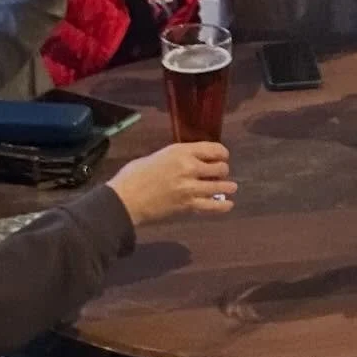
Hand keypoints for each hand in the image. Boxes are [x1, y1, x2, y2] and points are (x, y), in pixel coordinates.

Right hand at [108, 142, 236, 225]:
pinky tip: (229, 204)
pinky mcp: (188, 206)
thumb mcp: (158, 156)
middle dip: (223, 170)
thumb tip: (188, 161)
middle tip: (220, 173)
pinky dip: (223, 206)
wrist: (125, 199)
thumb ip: (176, 158)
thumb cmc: (134, 175)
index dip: (222, 153)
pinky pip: (212, 206)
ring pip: (220, 187)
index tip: (222, 156)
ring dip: (227, 187)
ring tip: (231, 187)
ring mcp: (191, 188)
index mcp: (181, 152)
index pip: (213, 149)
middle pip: (220, 168)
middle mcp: (190, 167)